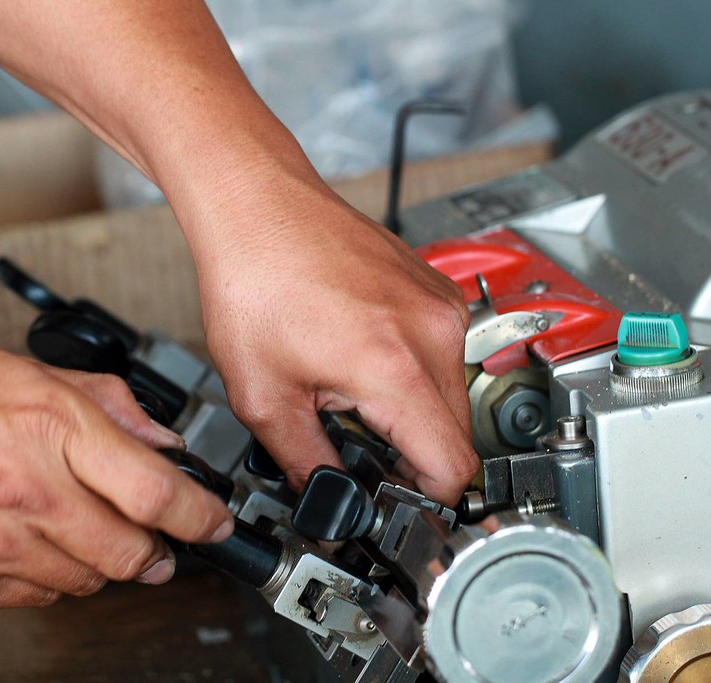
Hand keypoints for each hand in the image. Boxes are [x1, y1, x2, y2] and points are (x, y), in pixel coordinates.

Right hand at [0, 340, 231, 607]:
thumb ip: (103, 404)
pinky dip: (48, 576)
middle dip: (155, 551)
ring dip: (98, 561)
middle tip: (155, 541)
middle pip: (132, 551)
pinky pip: (36, 597)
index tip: (214, 524)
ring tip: (72, 527)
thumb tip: (160, 437)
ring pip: (87, 580)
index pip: (156, 492)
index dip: (201, 517)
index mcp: (51, 426)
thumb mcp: (20, 370)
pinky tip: (26, 539)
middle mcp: (29, 490)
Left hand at [193, 175, 478, 503]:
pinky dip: (411, 374)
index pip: (453, 467)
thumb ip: (306, 462)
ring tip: (349, 395)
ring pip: (452, 396)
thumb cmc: (253, 279)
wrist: (257, 207)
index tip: (396, 504)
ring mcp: (440, 306)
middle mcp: (434, 332)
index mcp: (396, 367)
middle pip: (457, 435)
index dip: (424, 499)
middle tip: (361, 456)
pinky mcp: (435, 290)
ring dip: (410, 414)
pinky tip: (359, 359)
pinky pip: (442, 354)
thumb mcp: (263, 395)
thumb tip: (330, 494)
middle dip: (413, 459)